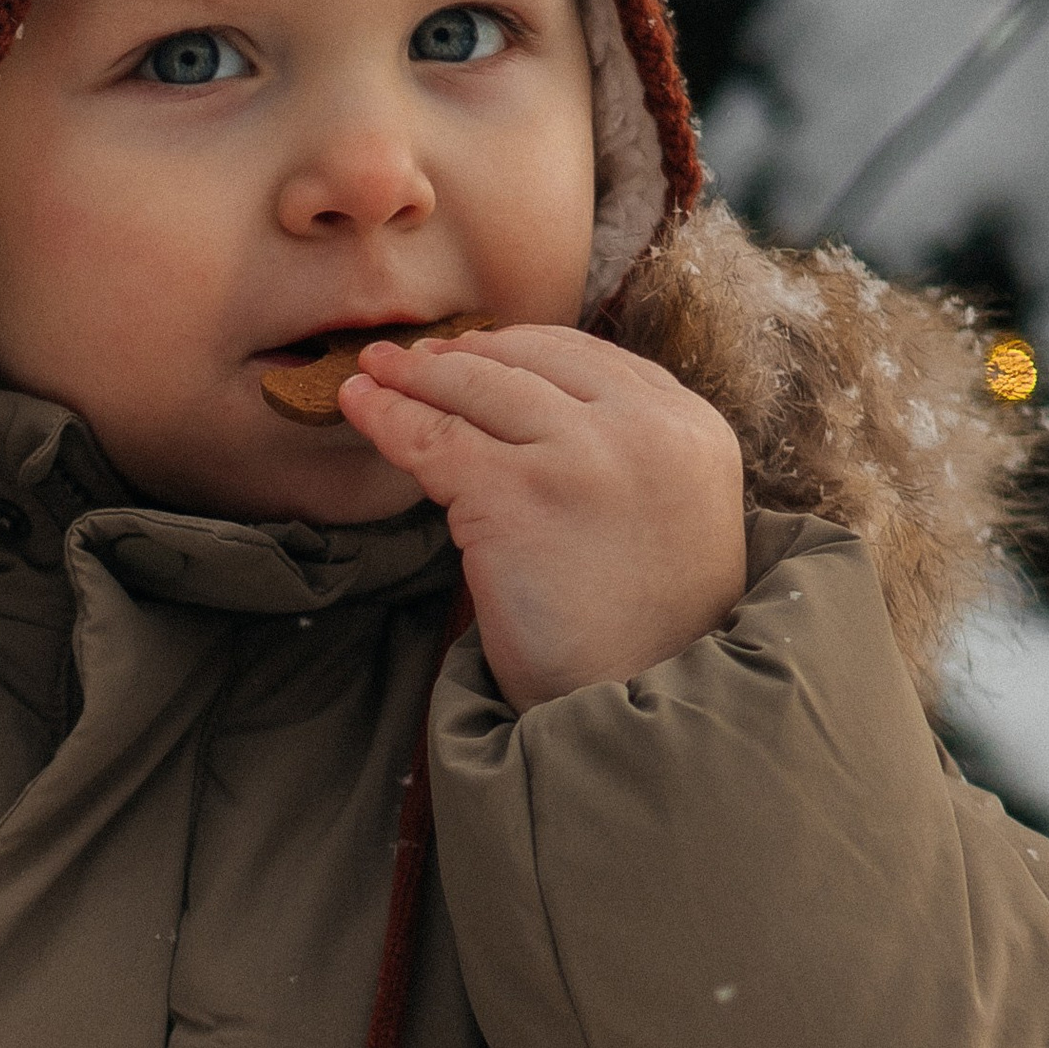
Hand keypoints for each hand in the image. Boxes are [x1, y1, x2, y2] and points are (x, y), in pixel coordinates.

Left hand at [339, 325, 746, 711]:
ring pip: (477, 388)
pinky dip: (386, 417)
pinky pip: (433, 438)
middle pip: (530, 361)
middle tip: (412, 358)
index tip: (473, 351)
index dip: (518, 349)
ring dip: (416, 375)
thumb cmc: (642, 624)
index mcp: (689, 425)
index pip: (587, 358)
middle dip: (461, 356)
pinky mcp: (517, 493)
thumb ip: (622, 449)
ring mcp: (581, 453)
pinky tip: (359, 404)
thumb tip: (526, 400)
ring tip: (376, 370)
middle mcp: (643, 426)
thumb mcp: (666, 509)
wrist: (638, 697)